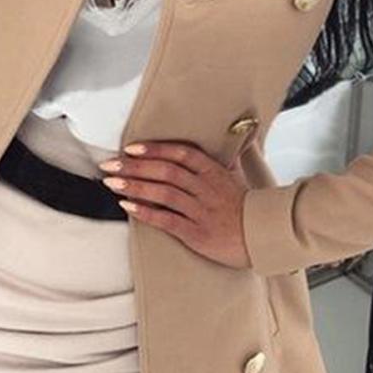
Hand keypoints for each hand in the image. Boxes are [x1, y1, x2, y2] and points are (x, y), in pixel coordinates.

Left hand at [98, 141, 251, 269]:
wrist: (262, 238)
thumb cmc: (246, 208)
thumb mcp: (236, 177)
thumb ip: (223, 159)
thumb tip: (230, 135)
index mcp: (214, 172)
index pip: (180, 154)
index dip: (154, 149)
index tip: (131, 148)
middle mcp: (206, 188)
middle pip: (166, 171)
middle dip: (135, 166)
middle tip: (110, 164)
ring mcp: (201, 211)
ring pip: (163, 193)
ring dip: (135, 186)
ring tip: (112, 182)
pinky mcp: (197, 233)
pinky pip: (167, 219)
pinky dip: (145, 212)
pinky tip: (127, 206)